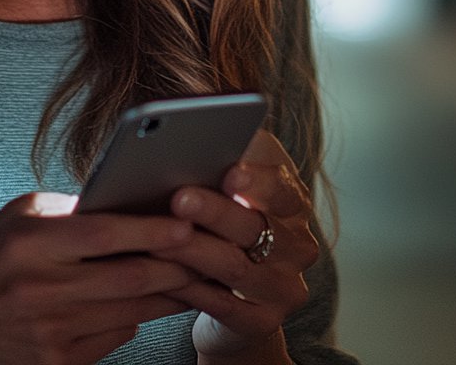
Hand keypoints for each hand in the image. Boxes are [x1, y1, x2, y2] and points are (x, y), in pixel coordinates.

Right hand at [0, 191, 196, 364]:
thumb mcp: (19, 216)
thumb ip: (70, 208)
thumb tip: (128, 199)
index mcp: (30, 242)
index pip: (103, 234)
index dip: (150, 229)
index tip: (186, 221)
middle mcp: (40, 288)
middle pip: (128, 278)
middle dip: (176, 264)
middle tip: (207, 250)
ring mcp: (50, 331)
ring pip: (131, 312)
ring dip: (168, 294)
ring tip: (194, 274)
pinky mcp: (57, 362)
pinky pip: (115, 338)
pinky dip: (138, 319)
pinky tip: (150, 303)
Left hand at [151, 130, 318, 360]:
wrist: (236, 291)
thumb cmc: (226, 219)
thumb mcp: (233, 181)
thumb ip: (225, 154)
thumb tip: (195, 133)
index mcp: (292, 202)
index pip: (281, 188)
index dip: (256, 180)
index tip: (229, 171)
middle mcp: (297, 245)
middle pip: (254, 226)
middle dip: (214, 212)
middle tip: (179, 198)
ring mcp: (283, 286)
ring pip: (234, 266)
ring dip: (194, 250)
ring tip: (158, 237)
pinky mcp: (263, 321)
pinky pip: (222, 306)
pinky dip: (190, 290)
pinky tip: (163, 275)